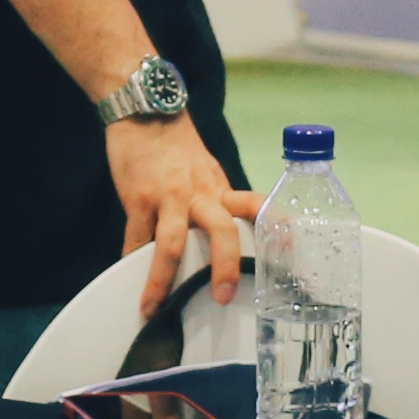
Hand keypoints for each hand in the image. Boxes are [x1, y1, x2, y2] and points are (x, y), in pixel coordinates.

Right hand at [110, 119, 259, 317]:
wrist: (144, 111)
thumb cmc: (176, 146)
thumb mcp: (206, 171)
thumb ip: (216, 202)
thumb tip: (225, 237)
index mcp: (219, 189)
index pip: (255, 207)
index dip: (275, 227)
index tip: (287, 253)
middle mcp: (199, 193)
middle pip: (221, 230)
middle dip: (225, 266)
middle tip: (224, 298)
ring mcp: (168, 196)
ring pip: (171, 244)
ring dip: (162, 280)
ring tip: (154, 307)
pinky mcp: (138, 198)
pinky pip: (134, 238)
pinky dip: (132, 263)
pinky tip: (130, 284)